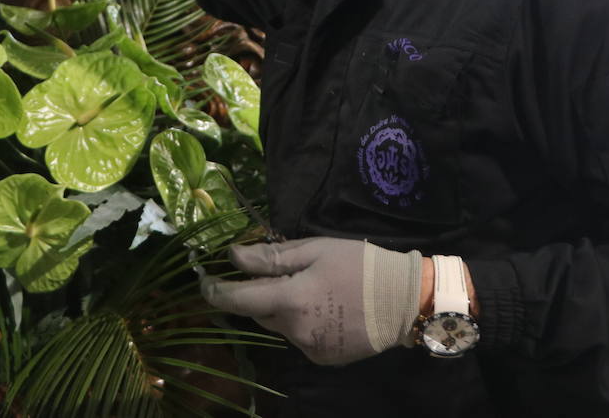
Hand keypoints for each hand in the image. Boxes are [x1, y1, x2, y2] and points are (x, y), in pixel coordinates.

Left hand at [201, 237, 421, 365]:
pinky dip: (303, 323)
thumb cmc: (360, 266)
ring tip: (314, 289)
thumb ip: (271, 256)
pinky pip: (300, 337)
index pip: (237, 299)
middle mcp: (295, 330)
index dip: (215, 290)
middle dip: (261, 294)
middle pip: (260, 311)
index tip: (203, 281)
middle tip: (283, 273)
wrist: (406, 301)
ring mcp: (309, 348)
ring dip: (284, 308)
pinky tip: (326, 308)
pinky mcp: (323, 358)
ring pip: (280, 325)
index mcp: (291, 299)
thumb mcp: (315, 249)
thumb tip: (232, 257)